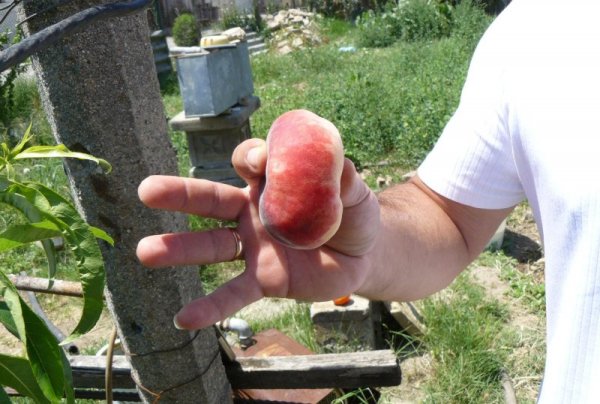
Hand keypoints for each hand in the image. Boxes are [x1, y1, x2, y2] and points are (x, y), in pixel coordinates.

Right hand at [136, 138, 379, 329]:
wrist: (360, 257)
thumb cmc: (352, 216)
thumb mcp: (354, 193)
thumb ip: (344, 179)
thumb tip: (338, 164)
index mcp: (272, 183)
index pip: (249, 163)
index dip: (250, 158)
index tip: (258, 161)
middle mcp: (253, 212)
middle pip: (212, 199)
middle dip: (180, 194)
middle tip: (146, 191)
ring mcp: (254, 248)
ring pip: (212, 246)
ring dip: (178, 250)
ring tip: (144, 252)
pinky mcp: (263, 280)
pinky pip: (233, 293)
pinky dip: (209, 306)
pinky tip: (183, 319)